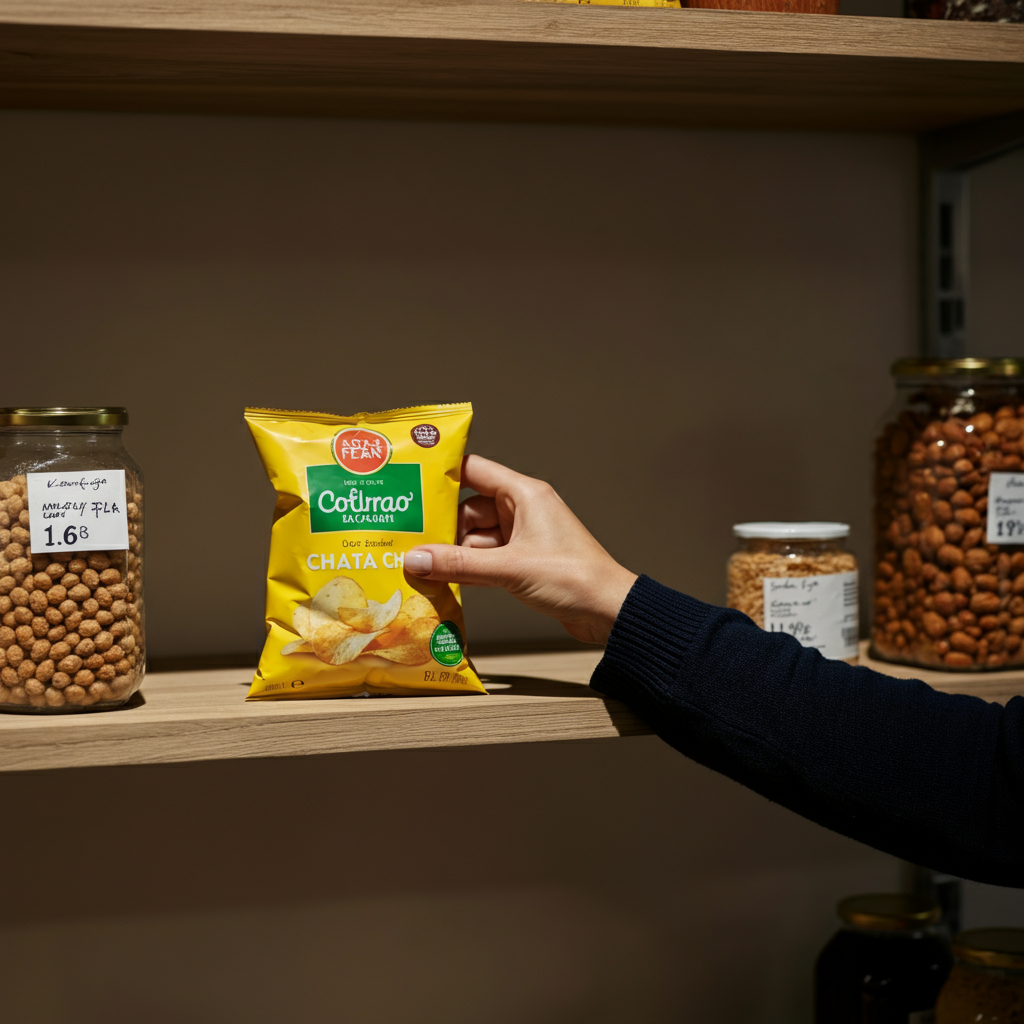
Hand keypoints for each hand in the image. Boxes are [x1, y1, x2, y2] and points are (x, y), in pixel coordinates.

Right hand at [405, 455, 636, 644]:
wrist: (608, 610)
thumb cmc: (573, 578)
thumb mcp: (509, 568)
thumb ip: (459, 564)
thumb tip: (415, 559)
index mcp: (524, 494)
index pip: (475, 471)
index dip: (443, 475)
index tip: (411, 484)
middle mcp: (523, 510)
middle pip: (469, 509)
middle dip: (443, 528)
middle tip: (408, 541)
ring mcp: (524, 537)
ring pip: (475, 538)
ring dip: (454, 553)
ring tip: (420, 566)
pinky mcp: (524, 561)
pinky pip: (487, 558)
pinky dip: (468, 568)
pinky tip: (445, 580)